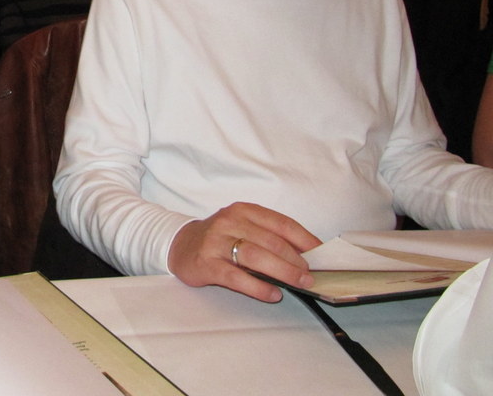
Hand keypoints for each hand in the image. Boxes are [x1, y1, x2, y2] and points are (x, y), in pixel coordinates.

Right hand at [167, 202, 321, 302]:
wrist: (181, 246)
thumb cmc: (221, 239)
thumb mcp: (244, 228)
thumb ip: (270, 237)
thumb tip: (308, 256)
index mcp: (244, 210)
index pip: (282, 224)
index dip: (306, 240)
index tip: (323, 255)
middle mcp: (229, 222)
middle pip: (271, 242)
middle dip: (297, 261)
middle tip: (311, 276)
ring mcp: (216, 242)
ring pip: (256, 256)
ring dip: (283, 272)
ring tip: (300, 284)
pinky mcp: (207, 263)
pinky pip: (237, 277)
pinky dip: (259, 287)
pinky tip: (273, 294)